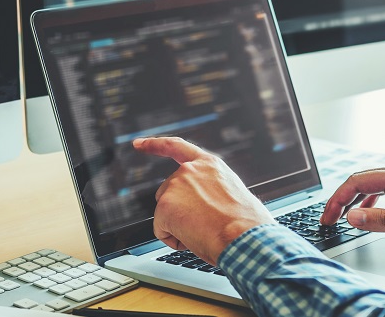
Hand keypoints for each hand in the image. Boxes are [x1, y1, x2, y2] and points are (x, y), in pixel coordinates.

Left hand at [133, 136, 275, 264]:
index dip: (155, 145)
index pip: (176, 147)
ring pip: (165, 213)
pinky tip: (193, 239)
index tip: (138, 144)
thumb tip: (205, 206)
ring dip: (178, 226)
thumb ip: (212, 190)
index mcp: (209, 165)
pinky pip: (161, 230)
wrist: (244, 236)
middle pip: (167, 193)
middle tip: (204, 225)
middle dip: (178, 211)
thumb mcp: (232, 194)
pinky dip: (173, 240)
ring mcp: (175, 187)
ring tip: (204, 232)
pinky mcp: (165, 207)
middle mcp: (190, 171)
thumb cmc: (245, 224)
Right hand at [321, 164, 384, 245]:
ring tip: (343, 217)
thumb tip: (353, 217)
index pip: (358, 182)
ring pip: (372, 183)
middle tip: (329, 219)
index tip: (328, 216)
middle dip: (342, 199)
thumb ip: (384, 221)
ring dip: (355, 199)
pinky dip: (370, 199)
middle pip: (362, 180)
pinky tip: (369, 212)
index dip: (338, 199)